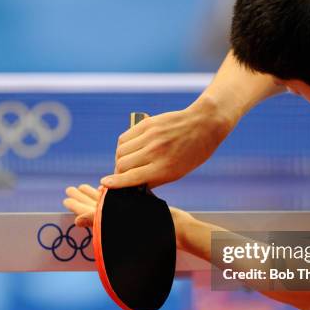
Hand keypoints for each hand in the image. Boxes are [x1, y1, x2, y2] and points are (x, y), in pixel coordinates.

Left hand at [62, 184, 196, 251]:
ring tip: (84, 187)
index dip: (77, 204)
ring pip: (106, 204)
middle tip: (69, 190)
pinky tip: (107, 189)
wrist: (177, 229)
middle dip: (82, 198)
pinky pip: (120, 201)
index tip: (66, 196)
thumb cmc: (152, 227)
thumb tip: (76, 220)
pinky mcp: (139, 210)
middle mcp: (117, 218)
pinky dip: (112, 195)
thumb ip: (96, 219)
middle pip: (94, 207)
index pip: (89, 212)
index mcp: (110, 222)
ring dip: (94, 195)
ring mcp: (127, 215)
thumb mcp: (121, 222)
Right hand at [100, 103, 231, 188]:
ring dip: (119, 159)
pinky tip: (130, 149)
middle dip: (118, 173)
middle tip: (122, 175)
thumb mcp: (176, 173)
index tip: (105, 185)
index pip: (131, 177)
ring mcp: (150, 136)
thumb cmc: (192, 153)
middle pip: (121, 164)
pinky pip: (124, 137)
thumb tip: (132, 185)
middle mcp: (155, 151)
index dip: (115, 183)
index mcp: (164, 167)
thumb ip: (153, 179)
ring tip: (127, 162)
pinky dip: (123, 146)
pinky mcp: (147, 124)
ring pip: (120, 150)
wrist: (204, 125)